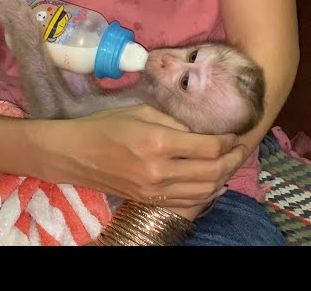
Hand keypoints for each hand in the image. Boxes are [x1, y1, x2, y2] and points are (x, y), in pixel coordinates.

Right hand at [24, 104, 246, 208]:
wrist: (75, 154)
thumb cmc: (103, 126)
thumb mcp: (139, 111)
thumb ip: (173, 122)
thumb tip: (197, 134)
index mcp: (157, 142)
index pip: (208, 147)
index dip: (227, 141)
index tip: (233, 134)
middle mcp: (159, 171)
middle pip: (212, 172)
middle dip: (233, 160)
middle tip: (240, 149)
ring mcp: (154, 191)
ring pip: (204, 191)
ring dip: (223, 178)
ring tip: (229, 164)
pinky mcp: (148, 201)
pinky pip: (187, 202)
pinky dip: (206, 194)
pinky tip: (213, 184)